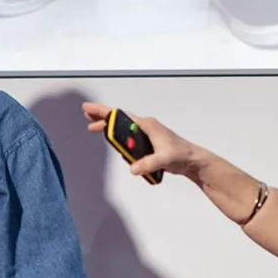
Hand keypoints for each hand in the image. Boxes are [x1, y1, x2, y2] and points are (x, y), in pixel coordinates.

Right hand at [80, 100, 199, 181]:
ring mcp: (146, 134)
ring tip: (94, 126)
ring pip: (122, 128)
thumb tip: (133, 168)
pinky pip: (127, 138)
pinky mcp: (147, 143)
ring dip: (108, 127)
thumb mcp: (163, 159)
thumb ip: (148, 163)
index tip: (89, 109)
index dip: (103, 112)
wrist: (192, 160)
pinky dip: (117, 137)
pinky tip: (111, 139)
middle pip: (118, 119)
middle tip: (86, 114)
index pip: (120, 116)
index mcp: (146, 125)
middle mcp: (145, 127)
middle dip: (102, 116)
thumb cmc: (181, 154)